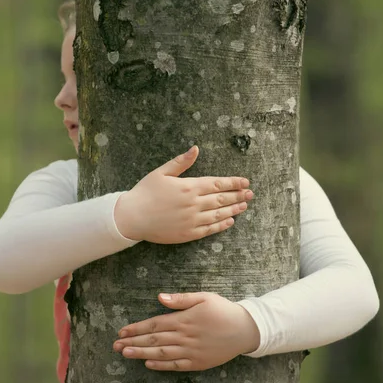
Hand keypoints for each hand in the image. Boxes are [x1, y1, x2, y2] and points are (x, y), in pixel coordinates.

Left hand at [113, 292, 259, 371]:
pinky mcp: (197, 362)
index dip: (136, 328)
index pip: (154, 324)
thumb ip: (181, 299)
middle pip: (153, 340)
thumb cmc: (223, 310)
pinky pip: (175, 365)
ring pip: (160, 354)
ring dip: (141, 354)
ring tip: (125, 354)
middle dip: (133, 342)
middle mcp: (184, 336)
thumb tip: (159, 297)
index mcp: (184, 319)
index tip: (122, 331)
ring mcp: (190, 351)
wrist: (245, 330)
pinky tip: (148, 364)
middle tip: (115, 346)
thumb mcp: (204, 297)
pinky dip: (160, 365)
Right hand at [114, 146, 252, 243]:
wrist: (132, 217)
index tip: (245, 181)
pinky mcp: (188, 233)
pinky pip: (210, 229)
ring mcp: (192, 220)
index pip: (218, 183)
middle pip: (222, 199)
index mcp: (189, 186)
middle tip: (250, 193)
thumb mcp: (162, 172)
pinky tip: (230, 221)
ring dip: (234, 209)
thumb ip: (181, 162)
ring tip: (244, 206)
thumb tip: (196, 149)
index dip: (234, 182)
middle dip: (238, 195)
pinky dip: (222, 225)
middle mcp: (194, 204)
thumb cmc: (145, 192)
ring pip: (219, 214)